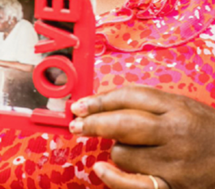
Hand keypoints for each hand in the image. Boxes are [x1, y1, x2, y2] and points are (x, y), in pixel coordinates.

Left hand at [69, 85, 214, 188]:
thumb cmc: (208, 134)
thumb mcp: (186, 108)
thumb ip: (151, 103)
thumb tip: (103, 102)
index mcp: (179, 109)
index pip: (130, 97)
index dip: (99, 100)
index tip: (80, 105)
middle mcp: (176, 134)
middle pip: (122, 123)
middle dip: (93, 123)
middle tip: (76, 124)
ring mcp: (175, 164)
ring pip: (123, 153)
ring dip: (117, 150)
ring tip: (129, 149)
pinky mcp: (174, 187)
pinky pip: (134, 184)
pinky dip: (114, 178)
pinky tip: (102, 169)